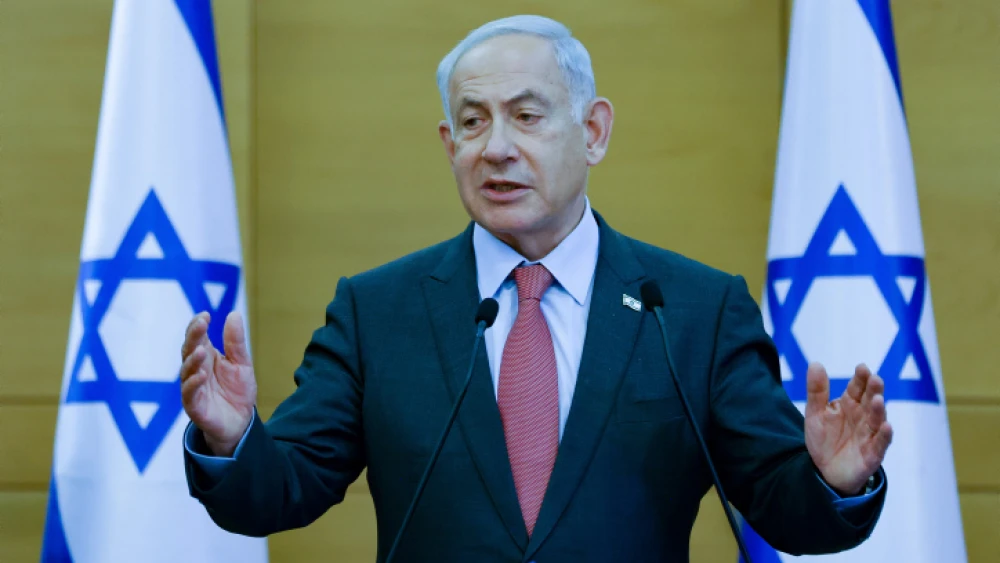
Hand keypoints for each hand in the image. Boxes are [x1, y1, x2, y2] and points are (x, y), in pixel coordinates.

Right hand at [180, 311, 256, 456]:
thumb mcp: (242, 363)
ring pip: (186, 371)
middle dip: (193, 337)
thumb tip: (234, 314)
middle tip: (201, 324)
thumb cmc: (237, 391)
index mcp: (206, 357)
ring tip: (201, 351)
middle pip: (189, 350)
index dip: (197, 326)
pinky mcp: (194, 406)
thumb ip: (236, 342)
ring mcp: (193, 388)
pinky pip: (189, 394)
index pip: (197, 337)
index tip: (205, 315)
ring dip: (192, 360)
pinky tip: (202, 375)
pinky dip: (193, 384)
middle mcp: (195, 370)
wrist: (241, 422)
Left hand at [805, 362, 892, 494]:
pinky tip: (886, 426)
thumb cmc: (823, 439)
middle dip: (874, 390)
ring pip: (877, 420)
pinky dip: (884, 436)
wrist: (825, 471)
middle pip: (870, 401)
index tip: (862, 368)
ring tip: (877, 400)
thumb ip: (816, 391)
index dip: (860, 378)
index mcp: (850, 404)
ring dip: (879, 410)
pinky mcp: (873, 454)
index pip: (857, 388)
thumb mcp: (815, 414)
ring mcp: (870, 435)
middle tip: (875, 379)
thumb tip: (815, 363)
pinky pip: (880, 444)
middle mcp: (863, 417)